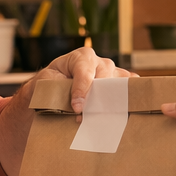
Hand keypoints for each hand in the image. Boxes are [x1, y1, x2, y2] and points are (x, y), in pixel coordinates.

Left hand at [0, 46, 134, 175]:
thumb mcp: (45, 84)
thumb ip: (56, 90)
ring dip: (113, 101)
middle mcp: (99, 63)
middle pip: (106, 76)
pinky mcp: (118, 84)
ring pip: (119, 82)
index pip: (84, 71)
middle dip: (96, 98)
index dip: (81, 89)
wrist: (51, 92)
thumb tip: (74, 106)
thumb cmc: (47, 86)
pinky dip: (129, 99)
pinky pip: (130, 88)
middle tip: (86, 116)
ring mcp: (111, 73)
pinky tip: (125, 112)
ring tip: (104, 118)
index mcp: (80, 57)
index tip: (77, 107)